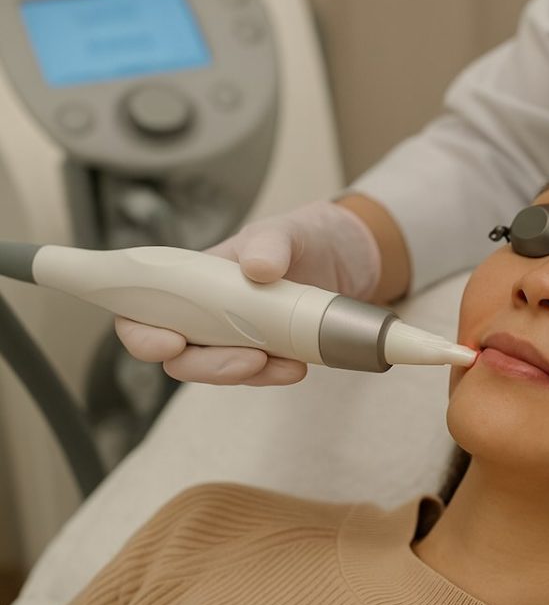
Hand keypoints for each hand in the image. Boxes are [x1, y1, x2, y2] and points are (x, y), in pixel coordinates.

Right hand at [115, 200, 381, 385]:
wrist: (351, 258)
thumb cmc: (305, 237)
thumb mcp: (289, 230)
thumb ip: (271, 243)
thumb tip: (257, 269)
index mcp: (193, 279)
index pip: (141, 311)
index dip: (143, 335)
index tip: (170, 343)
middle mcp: (206, 311)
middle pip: (178, 355)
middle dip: (206, 366)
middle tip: (247, 361)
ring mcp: (236, 334)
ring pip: (218, 370)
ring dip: (244, 374)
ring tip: (282, 364)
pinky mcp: (267, 351)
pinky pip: (257, 373)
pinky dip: (273, 375)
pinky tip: (297, 366)